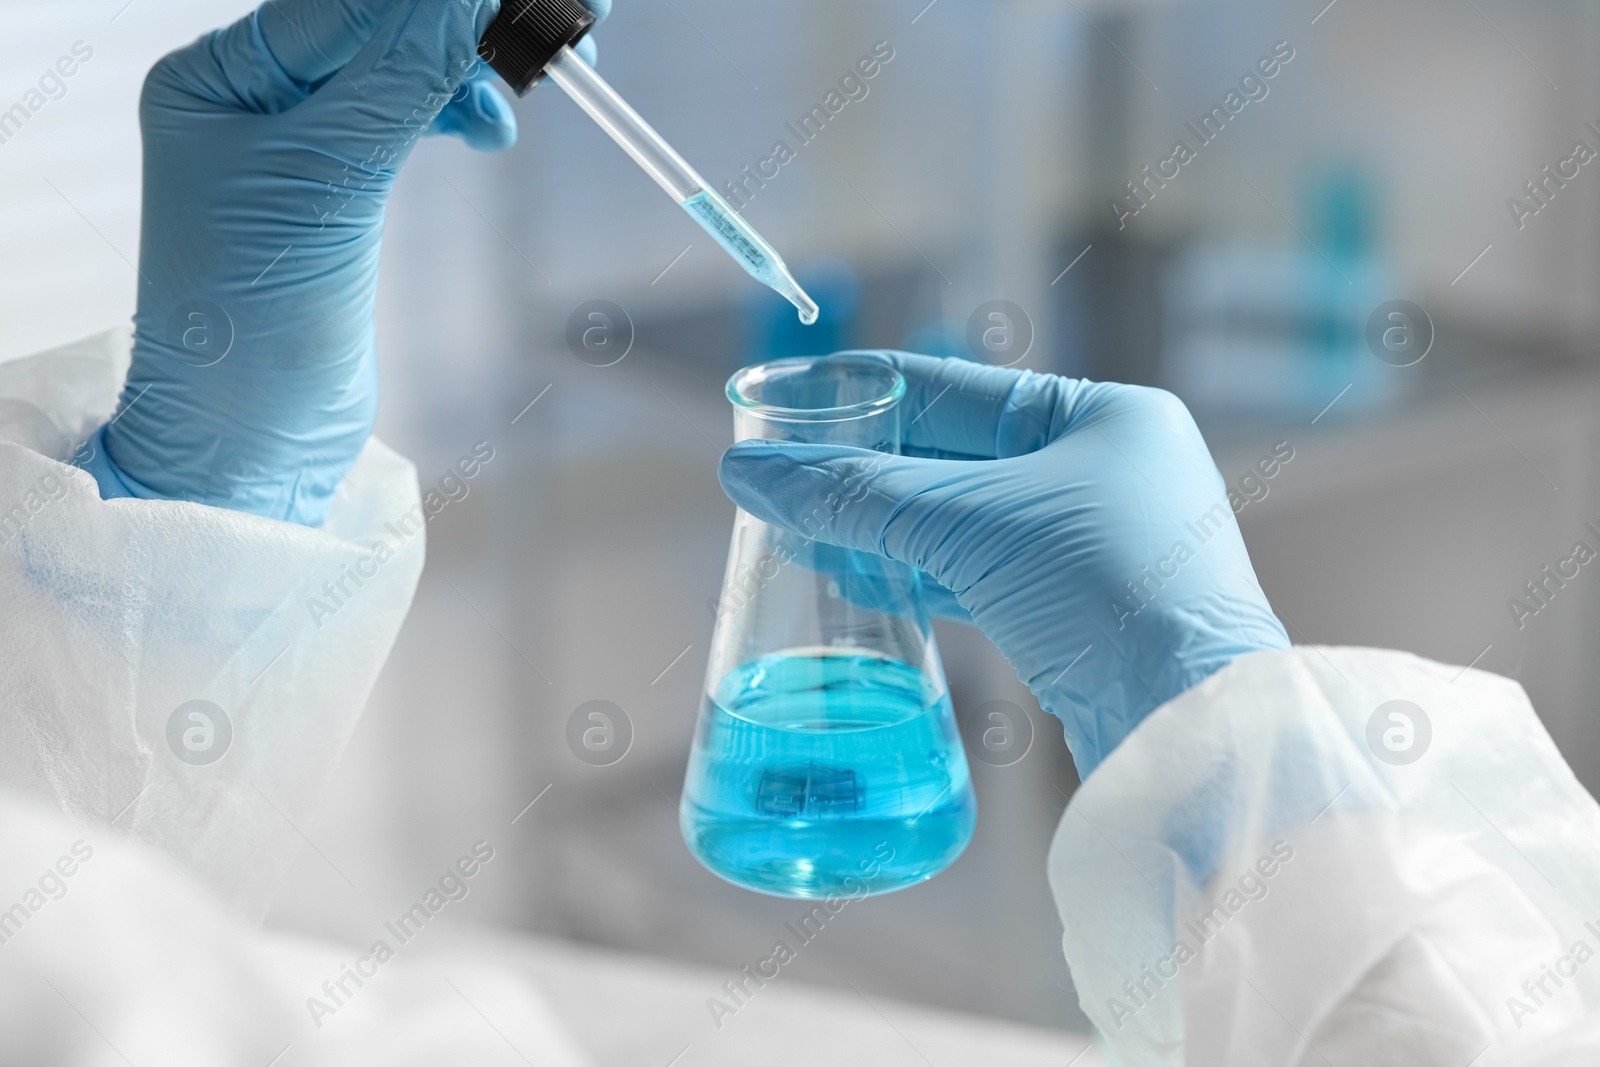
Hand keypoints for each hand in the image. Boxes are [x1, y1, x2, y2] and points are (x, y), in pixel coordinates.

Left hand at [82, 0, 604, 523]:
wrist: (248, 444)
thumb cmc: (254, 322)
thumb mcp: (332, 179)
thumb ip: (406, 74)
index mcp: (219, 77)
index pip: (346, 3)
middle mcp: (250, 97)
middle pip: (378, 24)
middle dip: (466, 23)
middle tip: (563, 22)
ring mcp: (296, 143)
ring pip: (402, 67)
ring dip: (469, 69)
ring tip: (522, 97)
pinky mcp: (340, 189)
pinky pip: (408, 115)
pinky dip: (456, 110)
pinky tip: (487, 127)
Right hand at [719, 352, 1289, 777]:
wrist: (1191, 722)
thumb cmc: (1104, 591)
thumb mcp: (971, 525)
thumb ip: (855, 497)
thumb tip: (750, 471)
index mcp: (1103, 414)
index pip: (953, 389)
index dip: (862, 392)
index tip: (789, 395)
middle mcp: (1107, 468)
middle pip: (954, 456)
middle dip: (865, 471)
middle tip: (780, 476)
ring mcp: (1099, 543)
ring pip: (964, 521)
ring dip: (884, 528)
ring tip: (802, 531)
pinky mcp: (1083, 609)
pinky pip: (983, 572)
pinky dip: (921, 573)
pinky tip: (860, 579)